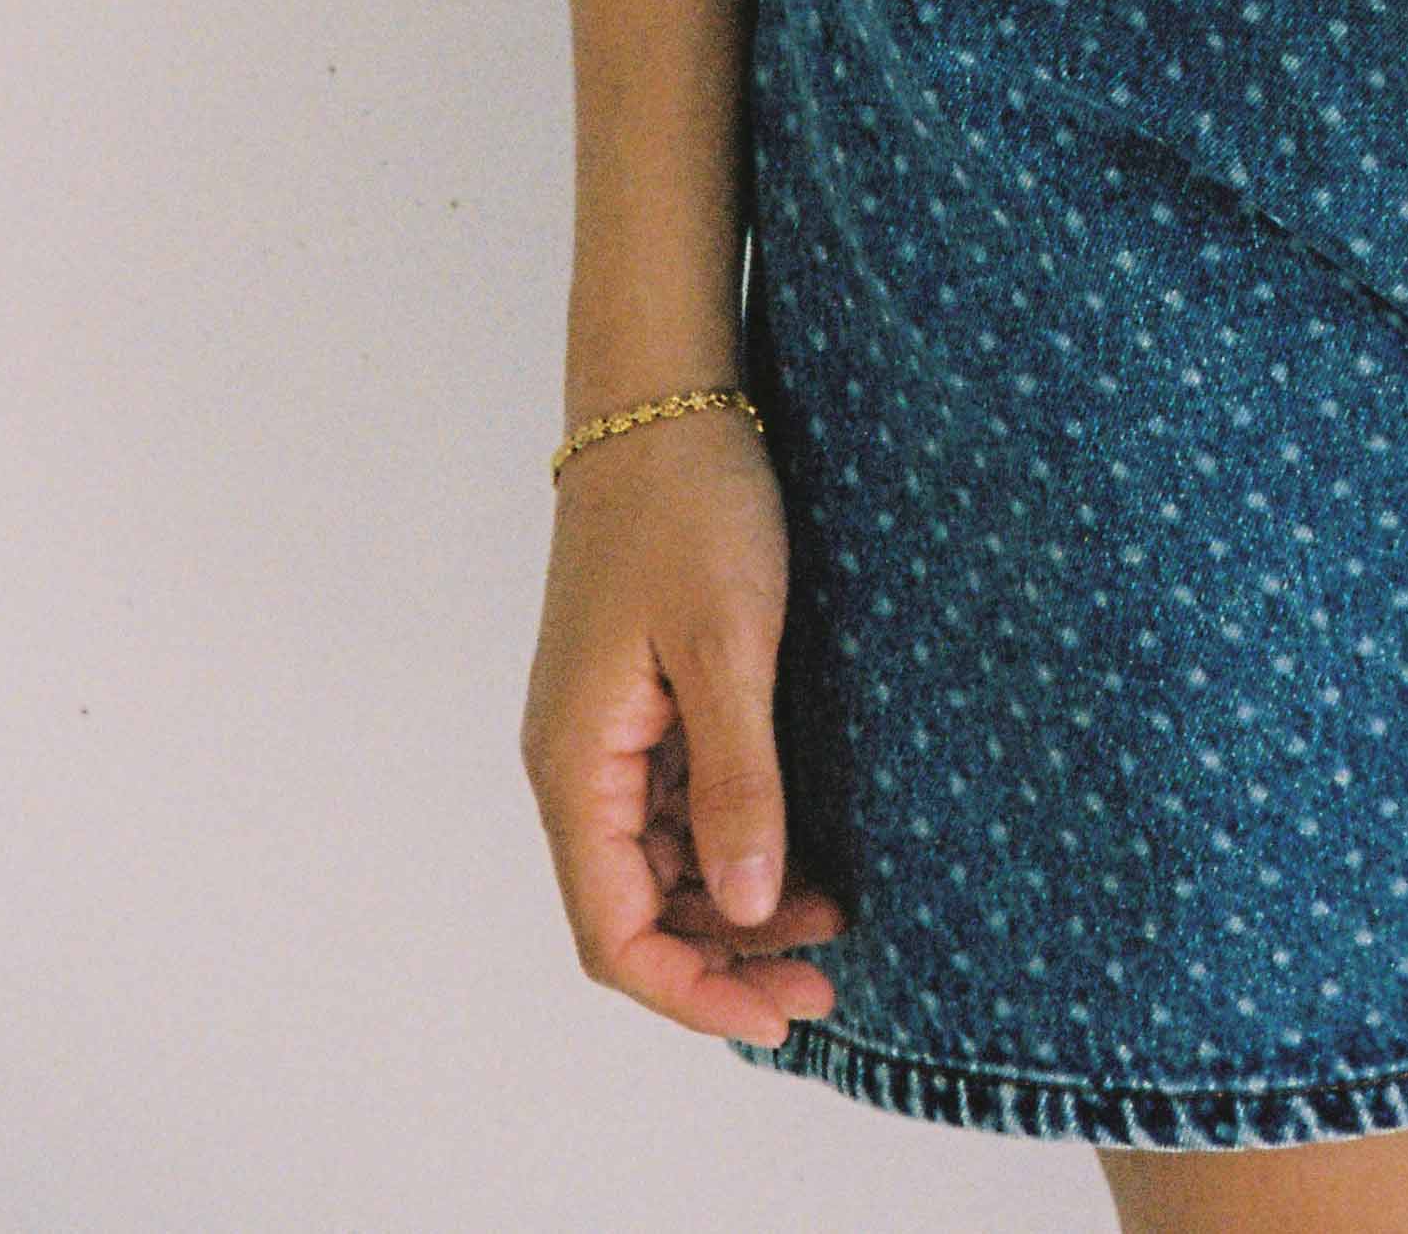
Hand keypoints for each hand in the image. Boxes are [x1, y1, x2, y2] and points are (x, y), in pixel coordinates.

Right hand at [523, 407, 851, 1042]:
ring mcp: (610, 735)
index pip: (615, 933)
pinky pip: (680, 809)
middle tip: (828, 977)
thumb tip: (744, 908)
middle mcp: (580, 765)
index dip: (692, 991)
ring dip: (734, 905)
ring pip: (663, 867)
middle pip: (638, 912)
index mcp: (577, 766)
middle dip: (725, 958)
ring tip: (830, 917)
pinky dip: (735, 843)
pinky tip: (797, 850)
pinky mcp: (643, 703)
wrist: (662, 397)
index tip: (781, 1011)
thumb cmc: (687, 505)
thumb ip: (738, 779)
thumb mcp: (728, 644)